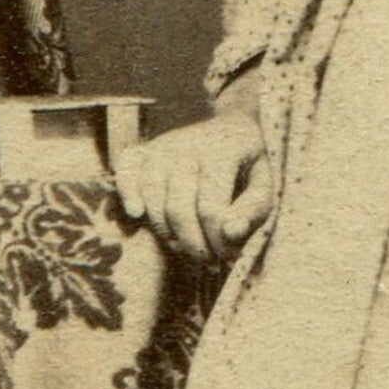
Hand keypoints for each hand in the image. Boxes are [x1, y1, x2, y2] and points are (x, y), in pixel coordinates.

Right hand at [115, 72, 273, 262]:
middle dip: (193, 245)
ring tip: (186, 246)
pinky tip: (137, 215)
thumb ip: (253, 210)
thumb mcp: (262, 185)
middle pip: (179, 209)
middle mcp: (189, 144)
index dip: (217, 242)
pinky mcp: (144, 150)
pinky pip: (126, 172)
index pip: (211, 209)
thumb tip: (230, 234)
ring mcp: (162, 146)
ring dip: (167, 234)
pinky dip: (127, 193)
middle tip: (207, 260)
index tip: (227, 256)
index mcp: (223, 149)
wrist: (228, 128)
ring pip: (153, 199)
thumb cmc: (246, 166)